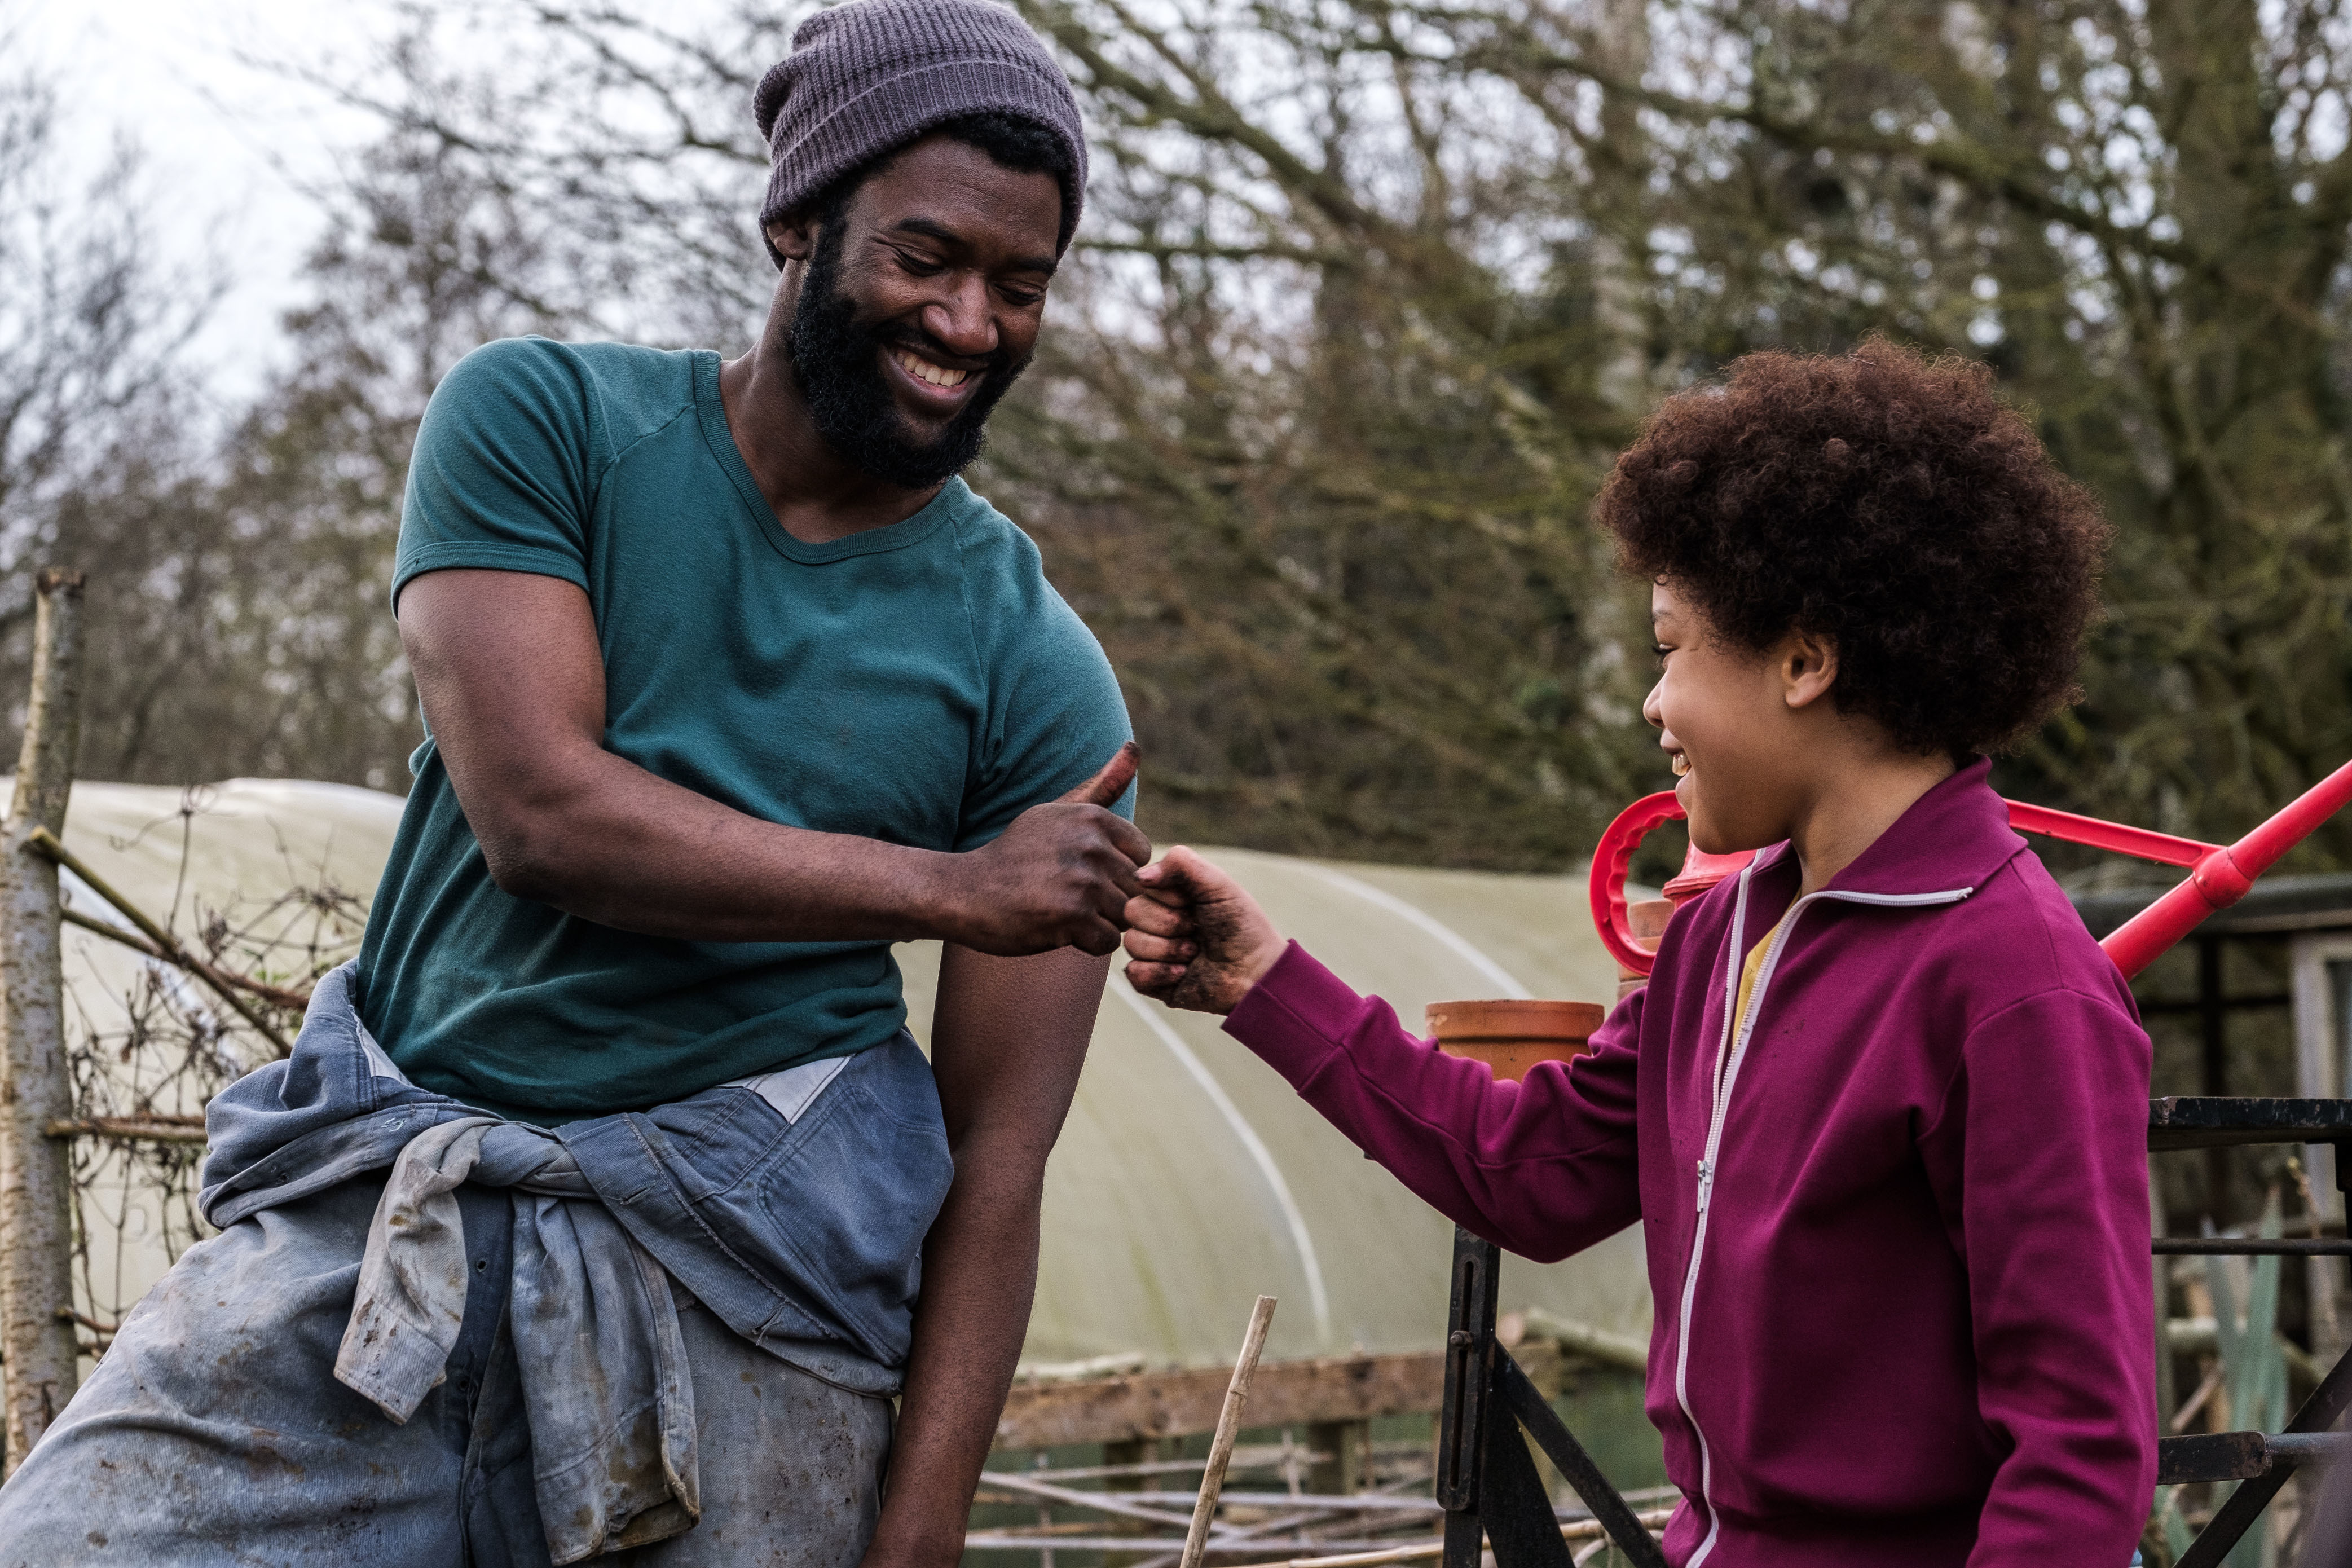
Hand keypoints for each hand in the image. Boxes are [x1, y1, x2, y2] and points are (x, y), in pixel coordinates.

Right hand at [945, 743, 1151, 956]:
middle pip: (1135, 888)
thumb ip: (1101, 785)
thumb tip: (1135, 746)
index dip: (1118, 870)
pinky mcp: (1071, 916)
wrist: (965, 892)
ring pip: (1125, 916)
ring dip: (1099, 923)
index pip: (1141, 855)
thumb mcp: (1056, 811)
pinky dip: (1087, 944)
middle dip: (1110, 900)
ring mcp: (1081, 880)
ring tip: (1064, 912)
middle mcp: (1090, 844)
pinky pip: (1107, 942)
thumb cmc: (1015, 854)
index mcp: (1091, 817)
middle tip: (1069, 897)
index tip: (1085, 871)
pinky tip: (1059, 929)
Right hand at [1121, 846, 1285, 1013]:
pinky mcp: (1151, 981)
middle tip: (1197, 932)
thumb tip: (1139, 876)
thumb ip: (1181, 863)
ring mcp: (1152, 951)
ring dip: (1168, 950)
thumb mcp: (1218, 884)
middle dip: (1169, 924)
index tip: (1197, 906)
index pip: (1143, 886)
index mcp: (1169, 895)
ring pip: (1132, 942)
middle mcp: (1157, 921)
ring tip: (1194, 954)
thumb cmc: (1240, 926)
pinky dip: (1160, 973)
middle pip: (1132, 912)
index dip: (1170, 898)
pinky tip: (1183, 973)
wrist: (1254, 973)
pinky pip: (1133, 972)